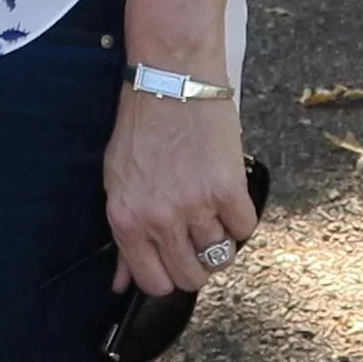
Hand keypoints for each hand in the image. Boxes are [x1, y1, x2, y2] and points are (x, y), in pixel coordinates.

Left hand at [102, 85, 257, 296]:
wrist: (172, 79)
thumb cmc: (142, 125)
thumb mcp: (117, 182)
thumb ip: (122, 237)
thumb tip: (120, 281)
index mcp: (126, 219)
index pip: (153, 282)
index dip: (168, 278)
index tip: (175, 264)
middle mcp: (159, 218)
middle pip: (191, 276)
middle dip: (198, 263)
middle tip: (198, 237)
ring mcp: (195, 206)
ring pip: (221, 256)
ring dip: (221, 239)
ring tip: (213, 211)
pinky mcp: (227, 189)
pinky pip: (246, 228)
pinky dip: (241, 217)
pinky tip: (228, 196)